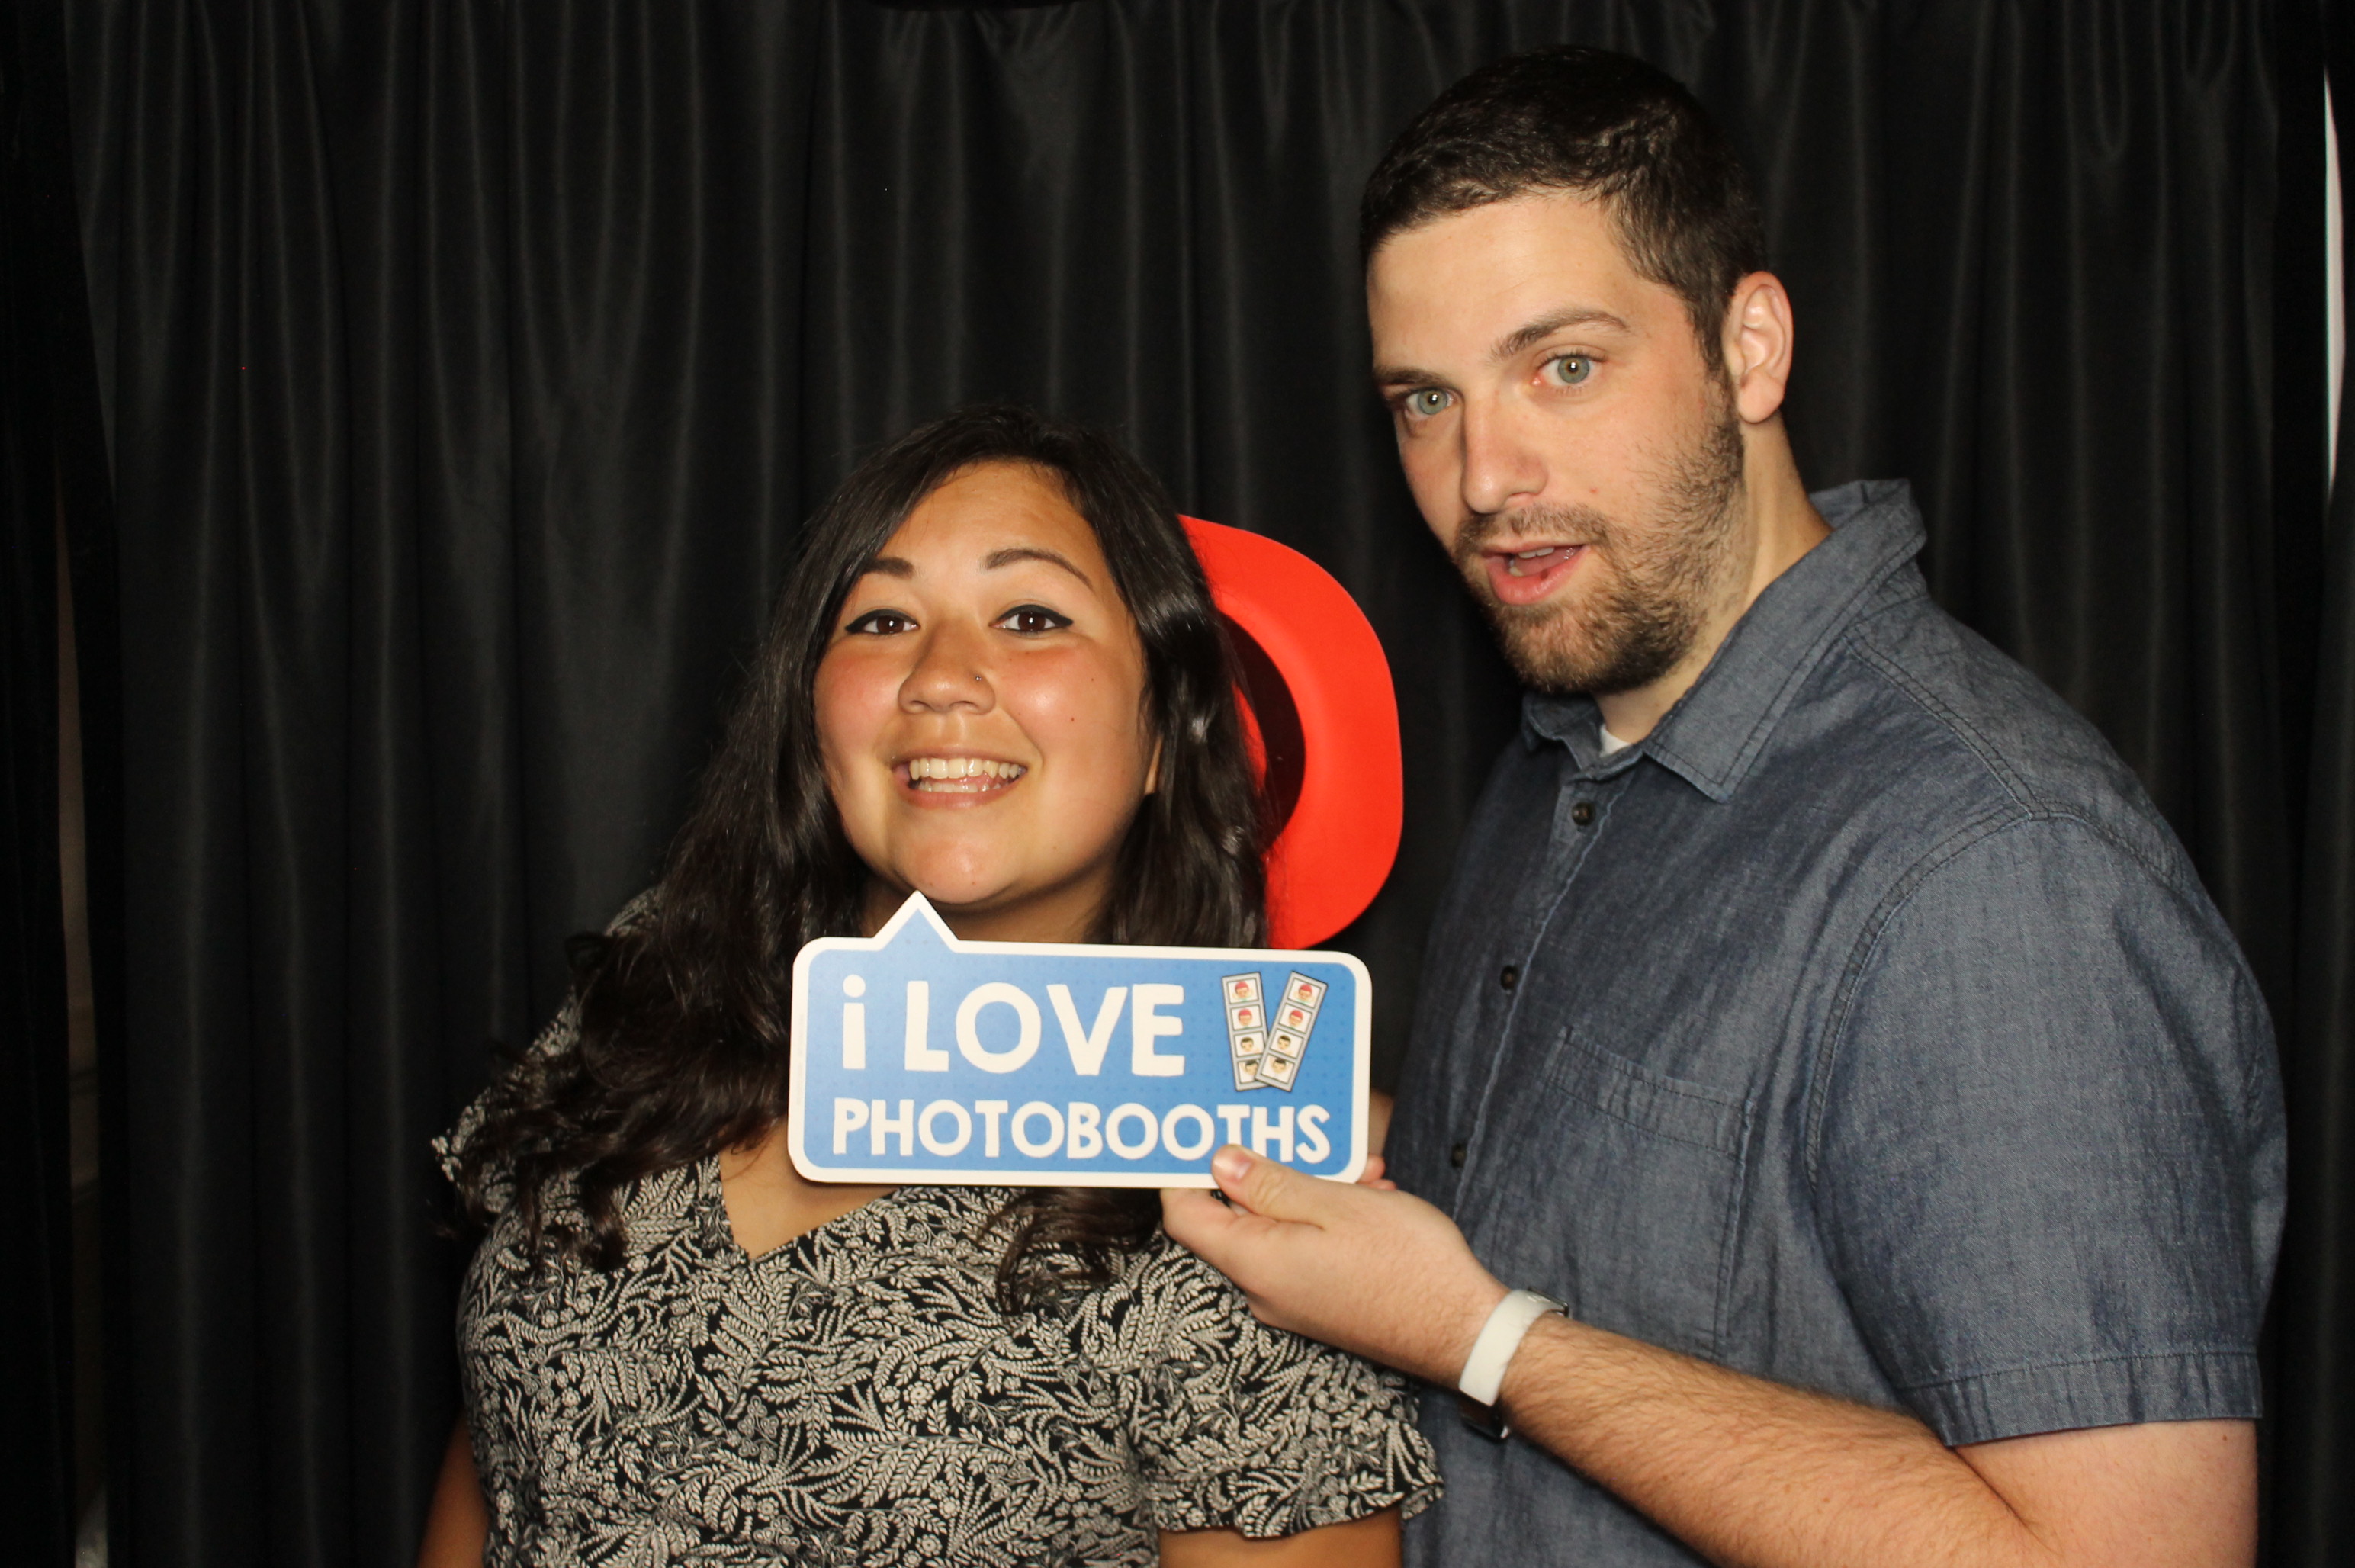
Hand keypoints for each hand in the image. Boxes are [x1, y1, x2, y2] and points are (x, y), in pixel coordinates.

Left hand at [1162, 1145, 1507, 1385]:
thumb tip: (1220, 1163)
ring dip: (1311, 1191)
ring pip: (1280, 1229)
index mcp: (1256, 1262)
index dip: (1183, 1174)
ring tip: (1361, 1170)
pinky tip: (1371, 1198)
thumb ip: (1270, 1184)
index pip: (1186, 1217)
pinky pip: (1305, 1250)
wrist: (1466, 1332)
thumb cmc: (1408, 1268)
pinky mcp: (1321, 1304)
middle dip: (1269, 1172)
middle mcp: (1264, 1289)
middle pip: (1235, 1219)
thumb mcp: (1336, 1206)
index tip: (1203, 1138)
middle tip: (1307, 1140)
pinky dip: (1329, 1218)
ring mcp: (1293, 1301)